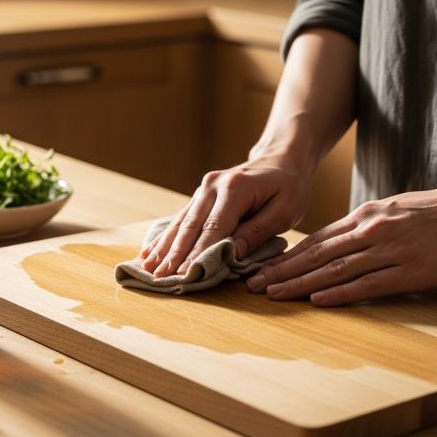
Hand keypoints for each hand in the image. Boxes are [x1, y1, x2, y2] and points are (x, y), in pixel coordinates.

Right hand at [140, 157, 311, 276]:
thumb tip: (231, 254)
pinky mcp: (200, 195)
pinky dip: (166, 237)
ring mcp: (203, 189)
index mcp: (235, 189)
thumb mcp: (284, 210)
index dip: (198, 254)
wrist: (281, 159)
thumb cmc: (289, 187)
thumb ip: (257, 231)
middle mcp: (213, 186)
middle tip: (159, 277)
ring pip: (180, 223)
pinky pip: (180, 219)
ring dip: (164, 247)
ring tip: (147, 268)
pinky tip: (150, 252)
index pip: (214, 228)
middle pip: (190, 226)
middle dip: (174, 254)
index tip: (185, 275)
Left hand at [247, 181, 436, 304]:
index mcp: (366, 215)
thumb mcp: (396, 209)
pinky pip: (369, 284)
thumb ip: (367, 225)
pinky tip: (318, 301)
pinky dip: (341, 294)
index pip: (317, 239)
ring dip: (300, 284)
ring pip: (334, 269)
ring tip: (273, 294)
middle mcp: (371, 230)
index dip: (286, 256)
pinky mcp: (412, 271)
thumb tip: (340, 241)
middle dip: (281, 271)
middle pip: (316, 254)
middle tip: (252, 284)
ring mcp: (390, 250)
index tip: (262, 267)